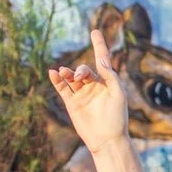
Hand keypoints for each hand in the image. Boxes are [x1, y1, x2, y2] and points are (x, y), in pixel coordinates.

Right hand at [46, 21, 131, 151]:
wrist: (106, 139)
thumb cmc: (117, 117)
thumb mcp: (117, 94)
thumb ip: (110, 76)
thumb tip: (100, 60)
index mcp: (108, 82)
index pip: (102, 59)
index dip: (99, 45)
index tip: (95, 31)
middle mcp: (94, 86)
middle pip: (84, 70)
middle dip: (80, 70)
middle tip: (80, 77)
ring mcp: (82, 94)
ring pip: (71, 78)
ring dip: (67, 73)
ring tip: (64, 72)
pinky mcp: (72, 102)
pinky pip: (62, 88)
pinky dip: (57, 80)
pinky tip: (53, 73)